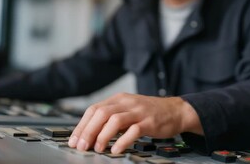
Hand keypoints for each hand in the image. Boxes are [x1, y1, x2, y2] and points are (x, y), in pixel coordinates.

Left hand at [68, 92, 201, 153]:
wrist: (175, 110)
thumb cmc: (149, 113)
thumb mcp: (128, 109)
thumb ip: (111, 117)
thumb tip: (89, 133)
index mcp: (118, 99)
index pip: (94, 109)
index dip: (82, 125)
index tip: (74, 140)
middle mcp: (127, 103)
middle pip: (101, 113)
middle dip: (88, 131)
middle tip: (82, 146)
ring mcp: (139, 112)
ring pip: (115, 120)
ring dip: (103, 135)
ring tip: (98, 148)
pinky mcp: (150, 122)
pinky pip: (134, 130)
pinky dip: (122, 141)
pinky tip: (116, 149)